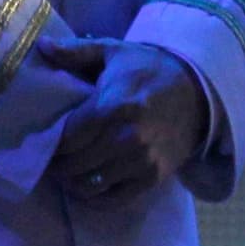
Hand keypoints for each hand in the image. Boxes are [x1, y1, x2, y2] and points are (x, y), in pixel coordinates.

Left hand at [42, 37, 209, 206]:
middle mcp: (127, 138)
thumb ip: (77, 52)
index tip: (44, 141)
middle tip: (52, 158)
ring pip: (89, 185)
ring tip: (67, 172)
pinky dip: (95, 197)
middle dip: (58, 164)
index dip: (49, 143)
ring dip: (72, 181)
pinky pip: (114, 199)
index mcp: (113, 107)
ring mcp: (142, 161)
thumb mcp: (115, 53)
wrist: (201, 92)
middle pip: (74, 164)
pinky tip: (88, 186)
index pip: (67, 139)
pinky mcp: (154, 177)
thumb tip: (42, 46)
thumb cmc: (151, 70)